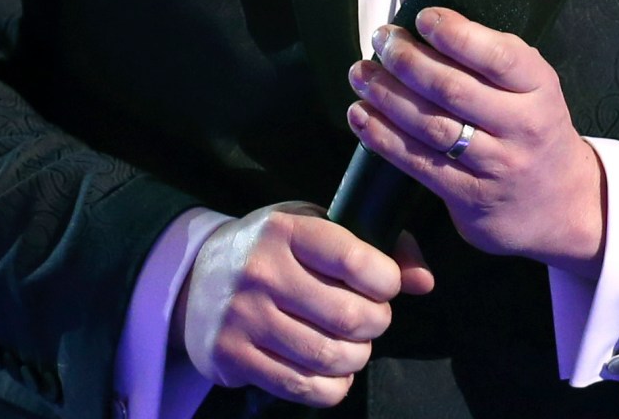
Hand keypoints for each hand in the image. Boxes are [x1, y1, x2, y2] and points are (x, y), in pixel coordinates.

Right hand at [177, 201, 433, 407]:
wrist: (194, 279)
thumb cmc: (276, 251)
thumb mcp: (318, 229)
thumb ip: (379, 248)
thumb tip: (424, 281)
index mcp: (285, 231)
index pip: (354, 260)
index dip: (387, 280)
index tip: (385, 284)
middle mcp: (260, 272)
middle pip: (349, 317)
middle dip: (377, 323)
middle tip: (372, 318)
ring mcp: (242, 318)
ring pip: (330, 357)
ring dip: (358, 356)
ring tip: (354, 344)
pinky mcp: (231, 358)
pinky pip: (304, 388)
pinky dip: (334, 386)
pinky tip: (333, 370)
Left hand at [347, 8, 607, 274]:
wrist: (560, 203)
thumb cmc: (533, 127)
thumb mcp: (529, 83)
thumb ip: (481, 44)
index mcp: (539, 87)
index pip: (499, 56)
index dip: (456, 34)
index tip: (423, 16)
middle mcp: (522, 126)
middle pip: (454, 89)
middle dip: (408, 60)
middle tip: (383, 40)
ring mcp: (496, 164)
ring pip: (431, 125)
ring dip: (387, 95)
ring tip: (361, 72)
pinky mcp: (469, 196)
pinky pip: (418, 163)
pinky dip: (382, 136)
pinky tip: (362, 115)